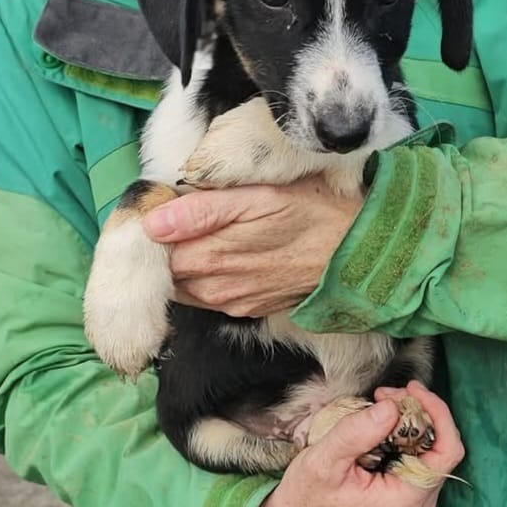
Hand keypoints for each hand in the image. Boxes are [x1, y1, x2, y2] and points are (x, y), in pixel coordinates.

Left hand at [142, 178, 360, 316]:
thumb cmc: (311, 214)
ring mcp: (230, 302)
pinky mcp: (245, 309)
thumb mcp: (260, 196)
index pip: (153, 249)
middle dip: (164, 246)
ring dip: (184, 263)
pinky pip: (208, 296)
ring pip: (183, 286)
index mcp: (211, 255)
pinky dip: (205, 278)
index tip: (160, 204)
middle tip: (178, 215)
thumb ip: (203, 210)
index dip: (151, 225)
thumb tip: (153, 222)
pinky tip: (223, 256)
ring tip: (201, 235)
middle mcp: (215, 287)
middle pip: (165, 271)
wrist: (355, 255)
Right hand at [249, 381, 464, 506]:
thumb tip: (392, 407)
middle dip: (418, 412)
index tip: (411, 389)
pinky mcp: (405, 497)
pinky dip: (403, 434)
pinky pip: (417, 458)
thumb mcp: (324, 460)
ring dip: (410, 421)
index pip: (448, 452)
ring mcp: (413, 504)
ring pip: (430, 451)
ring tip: (380, 403)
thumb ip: (358, 432)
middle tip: (384, 394)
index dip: (437, 414)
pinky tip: (380, 423)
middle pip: (440, 448)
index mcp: (405, 502)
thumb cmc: (306, 496)